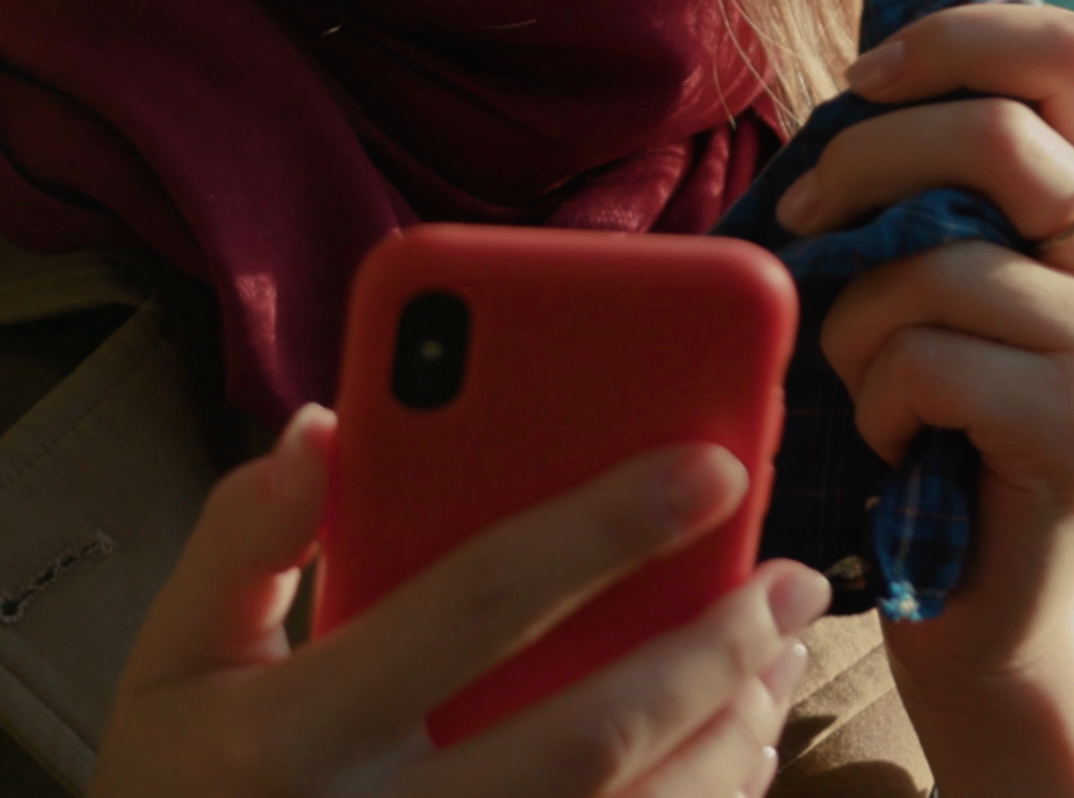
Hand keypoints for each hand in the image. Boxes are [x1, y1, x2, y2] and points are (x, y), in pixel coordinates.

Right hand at [89, 405, 830, 797]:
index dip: (600, 527)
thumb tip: (324, 425)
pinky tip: (739, 746)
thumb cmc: (178, 787)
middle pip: (583, 738)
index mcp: (289, 738)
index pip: (472, 603)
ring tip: (782, 648)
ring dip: (728, 737)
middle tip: (791, 572)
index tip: (710, 463)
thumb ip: (239, 538)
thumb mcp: (170, 659)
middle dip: (709, 647)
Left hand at [775, 2, 1073, 788]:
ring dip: (856, 317)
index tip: (865, 76)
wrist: (998, 615)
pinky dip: (874, 397)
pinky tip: (895, 444)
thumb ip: (945, 178)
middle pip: (998, 134)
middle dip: (865, 161)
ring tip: (865, 375)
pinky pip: (923, 358)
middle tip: (804, 215)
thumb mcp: (955, 275)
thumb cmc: (950, 423)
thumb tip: (870, 72)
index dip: (967, 36)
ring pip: (936, 262)